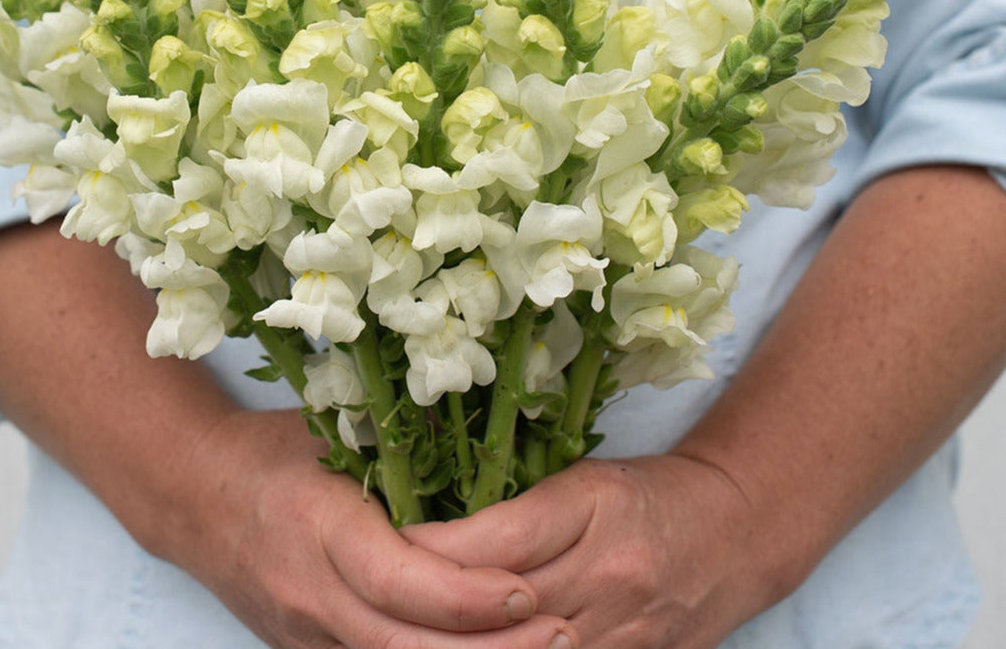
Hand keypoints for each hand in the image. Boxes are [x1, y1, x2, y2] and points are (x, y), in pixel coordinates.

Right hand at [163, 408, 578, 648]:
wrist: (191, 494)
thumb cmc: (270, 450)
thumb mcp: (333, 428)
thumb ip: (403, 443)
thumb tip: (493, 435)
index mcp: (318, 526)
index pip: (400, 581)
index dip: (468, 596)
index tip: (529, 590)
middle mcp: (311, 593)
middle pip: (407, 645)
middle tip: (565, 635)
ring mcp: (307, 633)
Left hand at [402, 454, 771, 648]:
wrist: (736, 531)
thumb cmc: (648, 491)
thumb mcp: (584, 480)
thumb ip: (517, 511)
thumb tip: (431, 540)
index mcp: (592, 507)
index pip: (495, 540)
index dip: (430, 551)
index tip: (382, 547)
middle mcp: (608, 575)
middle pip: (501, 608)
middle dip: (433, 612)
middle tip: (377, 603)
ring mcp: (623, 632)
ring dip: (464, 645)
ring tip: (411, 633)